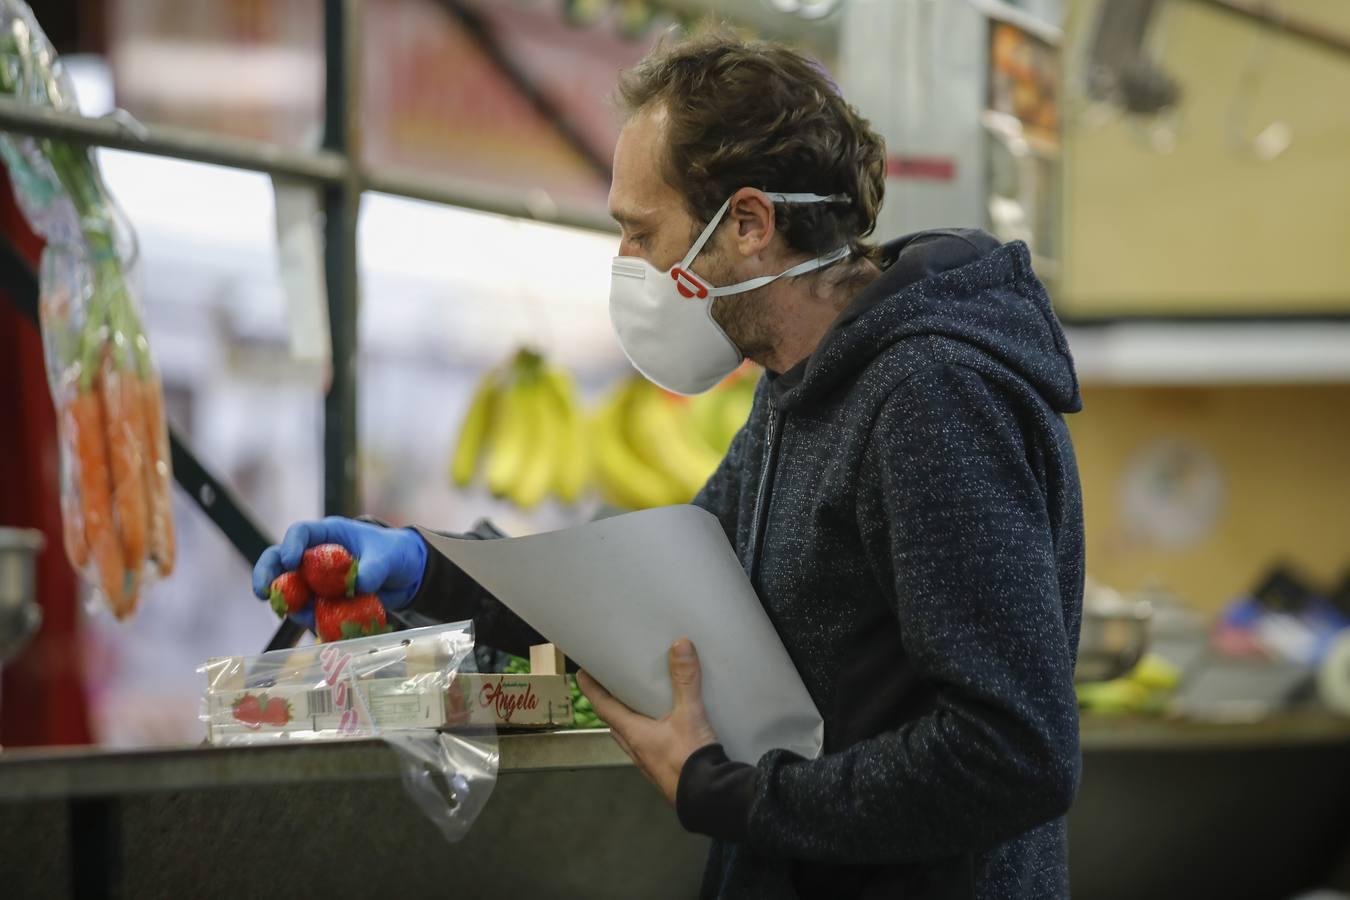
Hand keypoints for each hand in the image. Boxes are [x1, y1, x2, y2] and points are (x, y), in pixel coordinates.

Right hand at [251, 516, 427, 629]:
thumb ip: (374, 569)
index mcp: (329, 535)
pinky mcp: (323, 600)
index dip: (291, 545)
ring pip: (290, 590)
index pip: (301, 533)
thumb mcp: (389, 557)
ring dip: (290, 604)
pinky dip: (309, 619)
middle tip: (262, 593)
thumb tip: (357, 585)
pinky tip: (319, 626)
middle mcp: (316, 555)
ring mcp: (316, 579)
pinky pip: (308, 610)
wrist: (406, 576)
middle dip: (267, 575)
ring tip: (306, 616)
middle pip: (280, 561)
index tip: (291, 561)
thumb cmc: (395, 554)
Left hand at [577, 639, 717, 805]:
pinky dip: (648, 733)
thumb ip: (685, 680)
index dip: (592, 689)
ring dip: (629, 720)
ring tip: (638, 704)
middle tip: (611, 685)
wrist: (707, 798)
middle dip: (610, 704)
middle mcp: (636, 748)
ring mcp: (648, 763)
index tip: (581, 674)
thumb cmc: (689, 758)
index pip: (604, 707)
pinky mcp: (663, 771)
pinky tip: (664, 729)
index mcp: (634, 733)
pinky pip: (648, 747)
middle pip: (615, 722)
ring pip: (630, 737)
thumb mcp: (690, 714)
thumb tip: (680, 645)